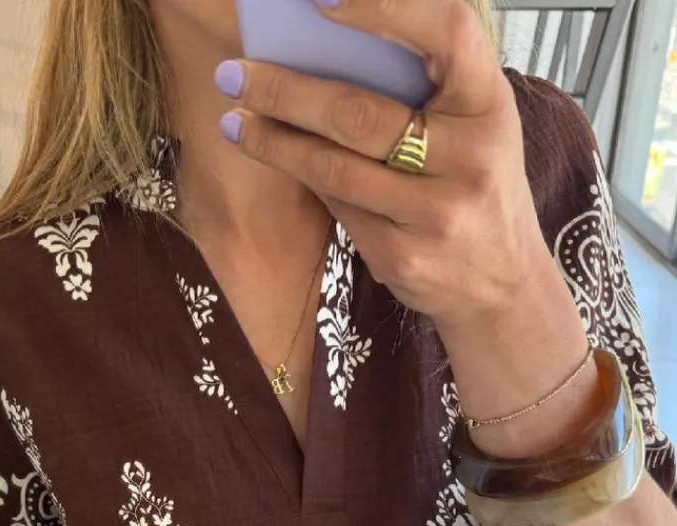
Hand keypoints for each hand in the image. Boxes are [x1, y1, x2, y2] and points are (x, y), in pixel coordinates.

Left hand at [217, 0, 550, 331]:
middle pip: (359, 113)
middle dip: (285, 91)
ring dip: (275, 142)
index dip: (384, 7)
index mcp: (490, 103)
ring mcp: (436, 213)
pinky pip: (340, 207)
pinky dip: (306, 179)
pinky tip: (279, 159)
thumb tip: (321, 49)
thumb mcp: (471, 125)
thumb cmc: (474, 184)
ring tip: (236, 121)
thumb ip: (420, 88)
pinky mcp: (405, 257)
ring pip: (335, 168)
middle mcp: (471, 157)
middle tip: (235, 74)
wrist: (503, 285)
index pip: (447, 31)